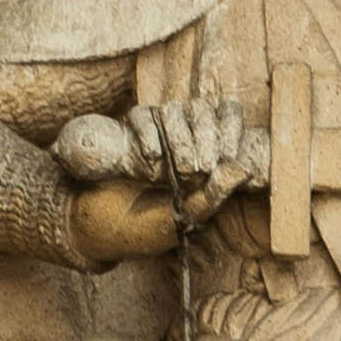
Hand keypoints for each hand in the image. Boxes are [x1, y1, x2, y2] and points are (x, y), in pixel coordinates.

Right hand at [54, 98, 263, 265]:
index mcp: (202, 157)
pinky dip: (148, 132)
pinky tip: (149, 158)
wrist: (96, 228)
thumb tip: (245, 169)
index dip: (229, 129)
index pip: (224, 120)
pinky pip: (142, 115)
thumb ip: (214, 196)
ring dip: (177, 136)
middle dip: (203, 137)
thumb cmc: (144, 229)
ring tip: (170, 170)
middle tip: (195, 169)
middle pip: (201, 111)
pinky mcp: (127, 132)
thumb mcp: (184, 218)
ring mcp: (154, 135)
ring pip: (173, 110)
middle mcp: (180, 140)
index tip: (227, 155)